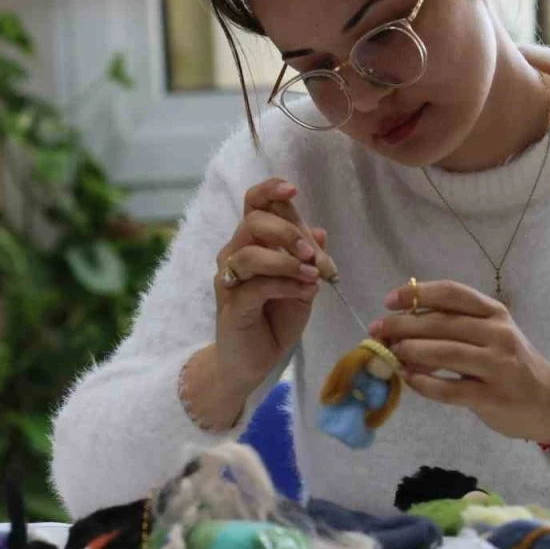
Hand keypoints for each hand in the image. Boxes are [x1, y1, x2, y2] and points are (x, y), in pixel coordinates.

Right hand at [213, 178, 329, 387]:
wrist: (254, 360)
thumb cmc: (276, 316)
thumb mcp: (302, 282)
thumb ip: (308, 257)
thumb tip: (320, 230)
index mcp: (253, 241)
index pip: (254, 203)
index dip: (270, 190)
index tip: (293, 189)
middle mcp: (235, 253)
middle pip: (252, 222)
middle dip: (287, 232)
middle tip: (311, 254)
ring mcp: (229, 279)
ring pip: (249, 254)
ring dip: (286, 262)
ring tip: (312, 276)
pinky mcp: (232, 305)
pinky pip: (256, 287)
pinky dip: (286, 285)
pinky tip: (306, 292)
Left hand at [369, 280, 549, 444]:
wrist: (548, 401)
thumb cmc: (511, 363)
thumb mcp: (493, 333)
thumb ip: (457, 324)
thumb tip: (405, 319)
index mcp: (495, 313)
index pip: (453, 293)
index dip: (418, 293)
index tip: (390, 301)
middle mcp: (498, 334)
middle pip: (442, 324)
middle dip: (404, 326)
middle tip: (378, 331)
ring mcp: (497, 366)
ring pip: (444, 354)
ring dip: (411, 352)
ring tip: (390, 354)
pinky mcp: (493, 397)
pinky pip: (450, 389)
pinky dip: (425, 384)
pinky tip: (408, 379)